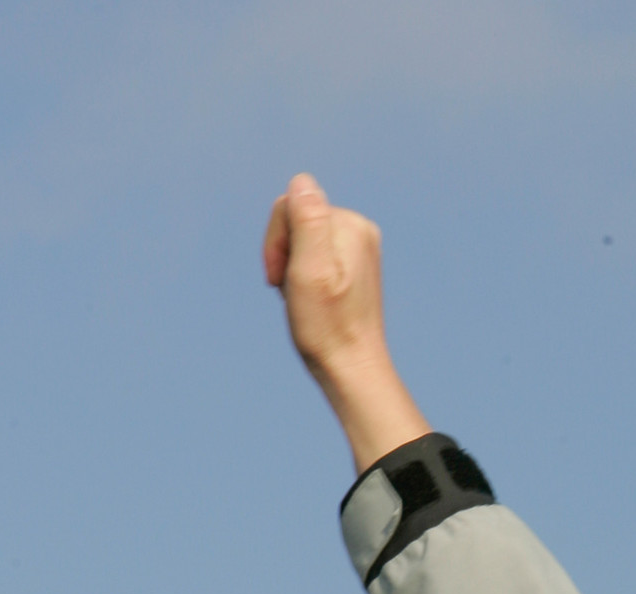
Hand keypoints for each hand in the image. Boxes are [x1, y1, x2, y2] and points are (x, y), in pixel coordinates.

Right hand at [262, 172, 428, 470]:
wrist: (352, 369)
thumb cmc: (327, 327)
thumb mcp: (310, 271)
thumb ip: (307, 221)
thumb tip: (302, 182)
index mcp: (350, 225)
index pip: (289, 206)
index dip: (275, 242)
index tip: (281, 278)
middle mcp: (359, 230)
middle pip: (296, 221)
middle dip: (284, 254)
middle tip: (292, 292)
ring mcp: (358, 248)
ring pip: (302, 240)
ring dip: (292, 267)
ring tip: (304, 299)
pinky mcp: (354, 266)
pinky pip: (314, 256)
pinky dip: (304, 277)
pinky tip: (312, 301)